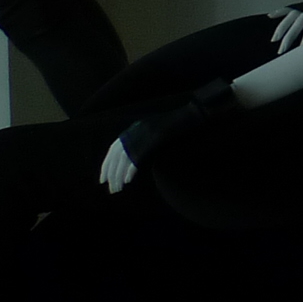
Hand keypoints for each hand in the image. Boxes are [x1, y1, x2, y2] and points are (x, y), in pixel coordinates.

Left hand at [100, 136, 137, 193]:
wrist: (153, 126)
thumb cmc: (140, 135)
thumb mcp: (126, 141)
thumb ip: (119, 151)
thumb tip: (114, 165)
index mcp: (116, 146)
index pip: (106, 162)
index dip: (104, 173)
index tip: (102, 182)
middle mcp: (120, 148)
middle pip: (113, 168)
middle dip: (112, 180)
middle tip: (113, 190)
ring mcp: (129, 150)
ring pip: (120, 169)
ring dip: (119, 180)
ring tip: (119, 188)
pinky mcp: (139, 151)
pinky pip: (132, 165)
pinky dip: (129, 173)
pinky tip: (127, 181)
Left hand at [114, 76, 239, 186]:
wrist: (198, 113)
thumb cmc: (182, 125)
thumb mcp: (160, 134)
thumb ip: (148, 142)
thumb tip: (137, 158)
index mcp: (138, 127)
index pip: (115, 147)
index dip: (107, 163)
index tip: (104, 178)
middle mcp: (139, 129)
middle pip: (117, 153)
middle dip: (110, 172)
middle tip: (110, 188)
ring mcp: (147, 132)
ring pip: (125, 157)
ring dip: (119, 174)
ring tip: (118, 188)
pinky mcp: (155, 137)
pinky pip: (138, 156)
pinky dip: (131, 169)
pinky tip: (129, 180)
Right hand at [270, 8, 302, 53]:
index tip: (300, 49)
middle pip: (296, 26)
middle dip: (288, 39)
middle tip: (281, 51)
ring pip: (289, 19)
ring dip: (280, 29)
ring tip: (274, 40)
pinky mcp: (299, 5)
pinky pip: (288, 9)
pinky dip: (279, 12)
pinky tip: (270, 16)